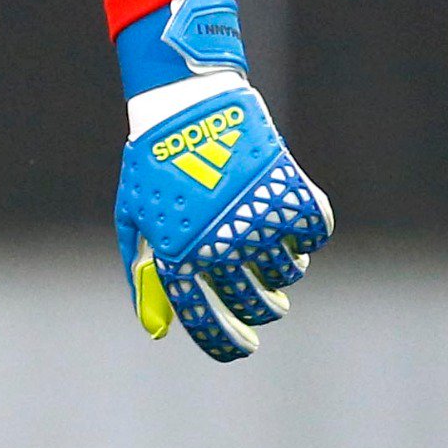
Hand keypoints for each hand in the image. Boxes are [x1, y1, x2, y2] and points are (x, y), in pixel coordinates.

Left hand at [112, 0, 331, 361]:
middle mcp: (221, 245)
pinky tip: (291, 224)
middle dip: (261, 310)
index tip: (245, 347)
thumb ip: (144, 277)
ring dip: (281, 269)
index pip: (208, 321)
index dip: (228, 343)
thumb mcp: (134, 219)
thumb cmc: (153, 163)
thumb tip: (159, 333)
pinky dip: (307, 235)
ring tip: (266, 244)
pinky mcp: (289, 192)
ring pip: (287, 273)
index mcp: (179, 256)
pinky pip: (313, 235)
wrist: (187, 101)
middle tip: (265, 301)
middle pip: (255, 304)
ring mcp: (258, 219)